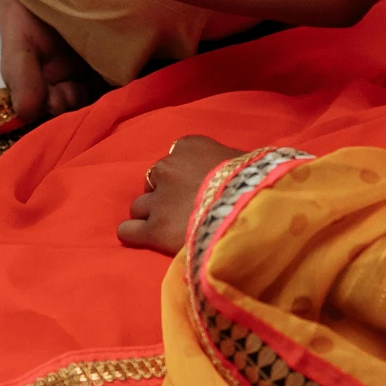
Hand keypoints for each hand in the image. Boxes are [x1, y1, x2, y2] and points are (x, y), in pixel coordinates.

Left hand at [117, 136, 243, 256]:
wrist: (254, 211)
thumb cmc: (257, 183)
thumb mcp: (242, 160)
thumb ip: (224, 161)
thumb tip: (228, 167)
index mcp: (189, 147)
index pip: (173, 158)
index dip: (181, 176)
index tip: (195, 188)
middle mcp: (167, 168)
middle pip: (152, 182)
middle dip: (164, 195)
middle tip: (182, 211)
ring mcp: (159, 200)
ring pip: (139, 206)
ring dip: (150, 215)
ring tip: (168, 228)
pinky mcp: (154, 229)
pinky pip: (128, 230)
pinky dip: (133, 234)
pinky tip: (143, 238)